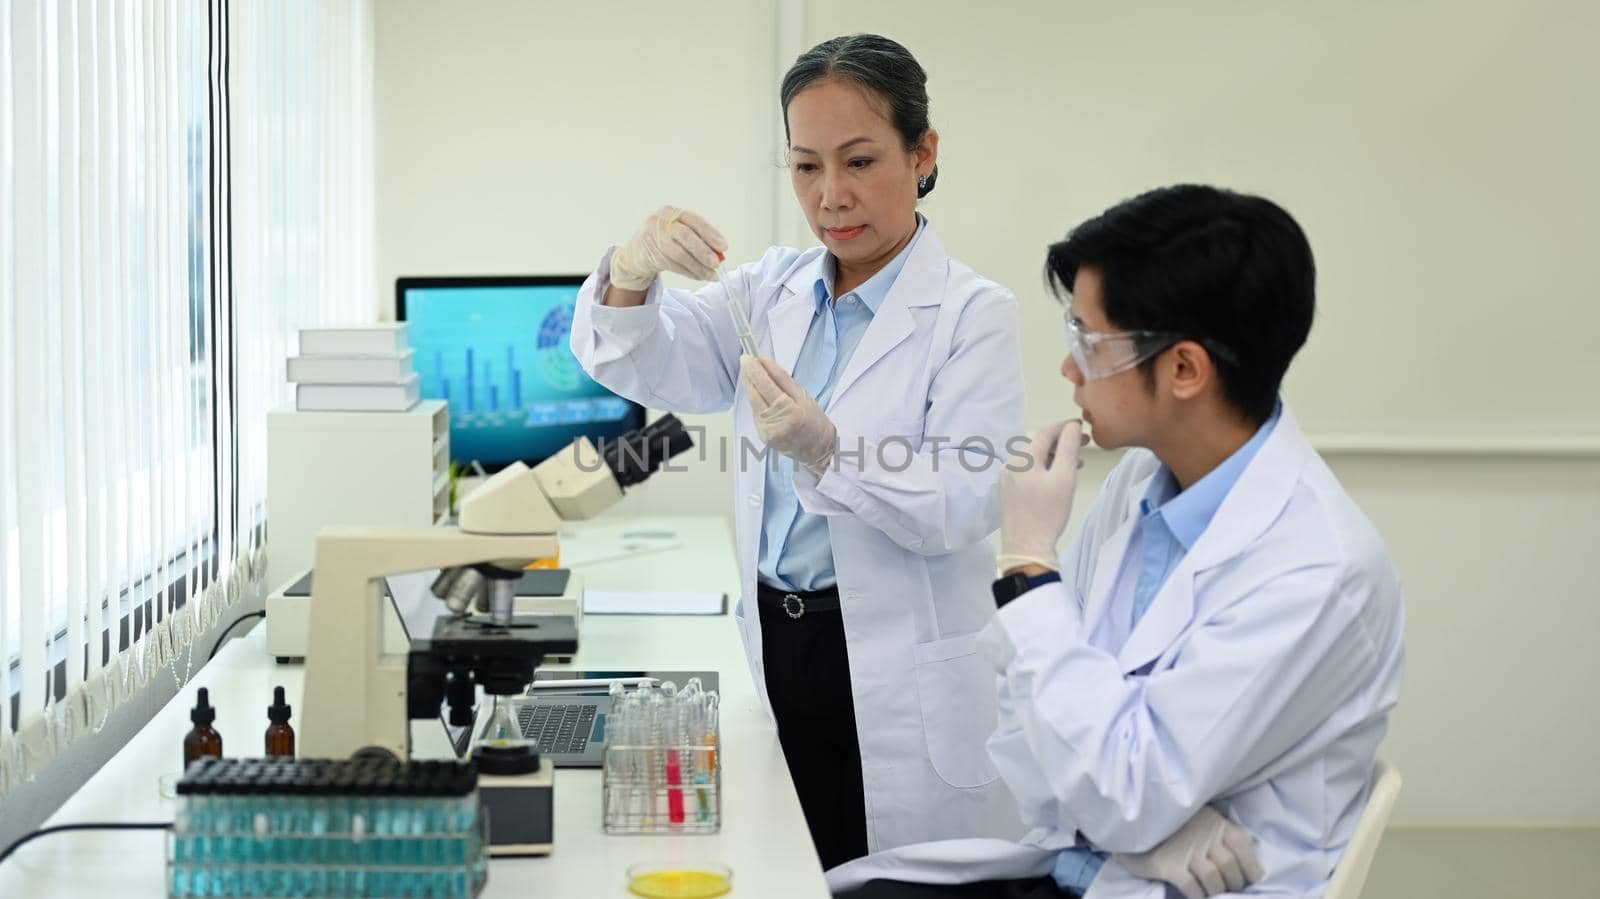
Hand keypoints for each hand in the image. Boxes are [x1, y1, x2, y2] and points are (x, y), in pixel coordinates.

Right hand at [610, 206, 729, 289]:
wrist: (636, 252)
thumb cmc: (664, 240)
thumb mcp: (679, 232)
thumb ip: (698, 238)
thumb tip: (720, 253)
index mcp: (673, 212)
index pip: (695, 220)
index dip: (710, 234)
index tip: (723, 246)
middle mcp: (661, 221)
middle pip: (686, 236)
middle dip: (704, 251)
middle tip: (716, 263)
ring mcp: (652, 237)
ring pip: (679, 254)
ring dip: (698, 266)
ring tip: (711, 274)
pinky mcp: (648, 254)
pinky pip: (672, 265)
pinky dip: (688, 272)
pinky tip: (699, 276)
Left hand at [740, 356, 836, 471]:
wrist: (817, 448)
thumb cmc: (814, 420)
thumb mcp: (803, 395)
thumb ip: (782, 378)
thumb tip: (765, 362)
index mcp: (790, 411)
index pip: (766, 386)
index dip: (755, 370)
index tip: (748, 357)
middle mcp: (776, 423)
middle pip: (754, 394)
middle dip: (748, 376)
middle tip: (745, 360)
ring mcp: (767, 432)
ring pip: (752, 403)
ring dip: (750, 387)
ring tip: (750, 373)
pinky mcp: (763, 436)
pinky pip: (755, 414)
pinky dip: (755, 401)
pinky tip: (759, 394)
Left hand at [997, 420, 1084, 571]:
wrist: (1026, 547)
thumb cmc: (1048, 513)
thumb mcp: (1064, 478)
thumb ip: (1069, 448)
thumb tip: (1072, 427)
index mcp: (1022, 459)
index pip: (1045, 433)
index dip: (1065, 427)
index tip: (1082, 426)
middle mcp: (1009, 465)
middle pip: (1038, 445)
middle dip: (1062, 443)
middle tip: (1084, 446)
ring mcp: (1006, 479)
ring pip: (1034, 460)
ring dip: (1054, 458)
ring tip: (1075, 465)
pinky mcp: (1007, 492)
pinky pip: (1028, 473)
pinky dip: (1044, 470)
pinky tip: (1057, 479)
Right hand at [1113, 806, 1264, 898]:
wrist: (1134, 825)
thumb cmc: (1173, 825)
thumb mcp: (1202, 818)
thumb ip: (1222, 831)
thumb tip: (1250, 845)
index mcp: (1214, 822)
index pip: (1243, 845)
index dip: (1251, 867)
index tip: (1251, 880)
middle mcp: (1202, 835)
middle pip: (1229, 866)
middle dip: (1234, 884)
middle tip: (1231, 890)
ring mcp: (1185, 851)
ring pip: (1213, 879)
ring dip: (1216, 891)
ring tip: (1213, 893)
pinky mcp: (1168, 865)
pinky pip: (1191, 887)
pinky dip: (1198, 896)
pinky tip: (1197, 896)